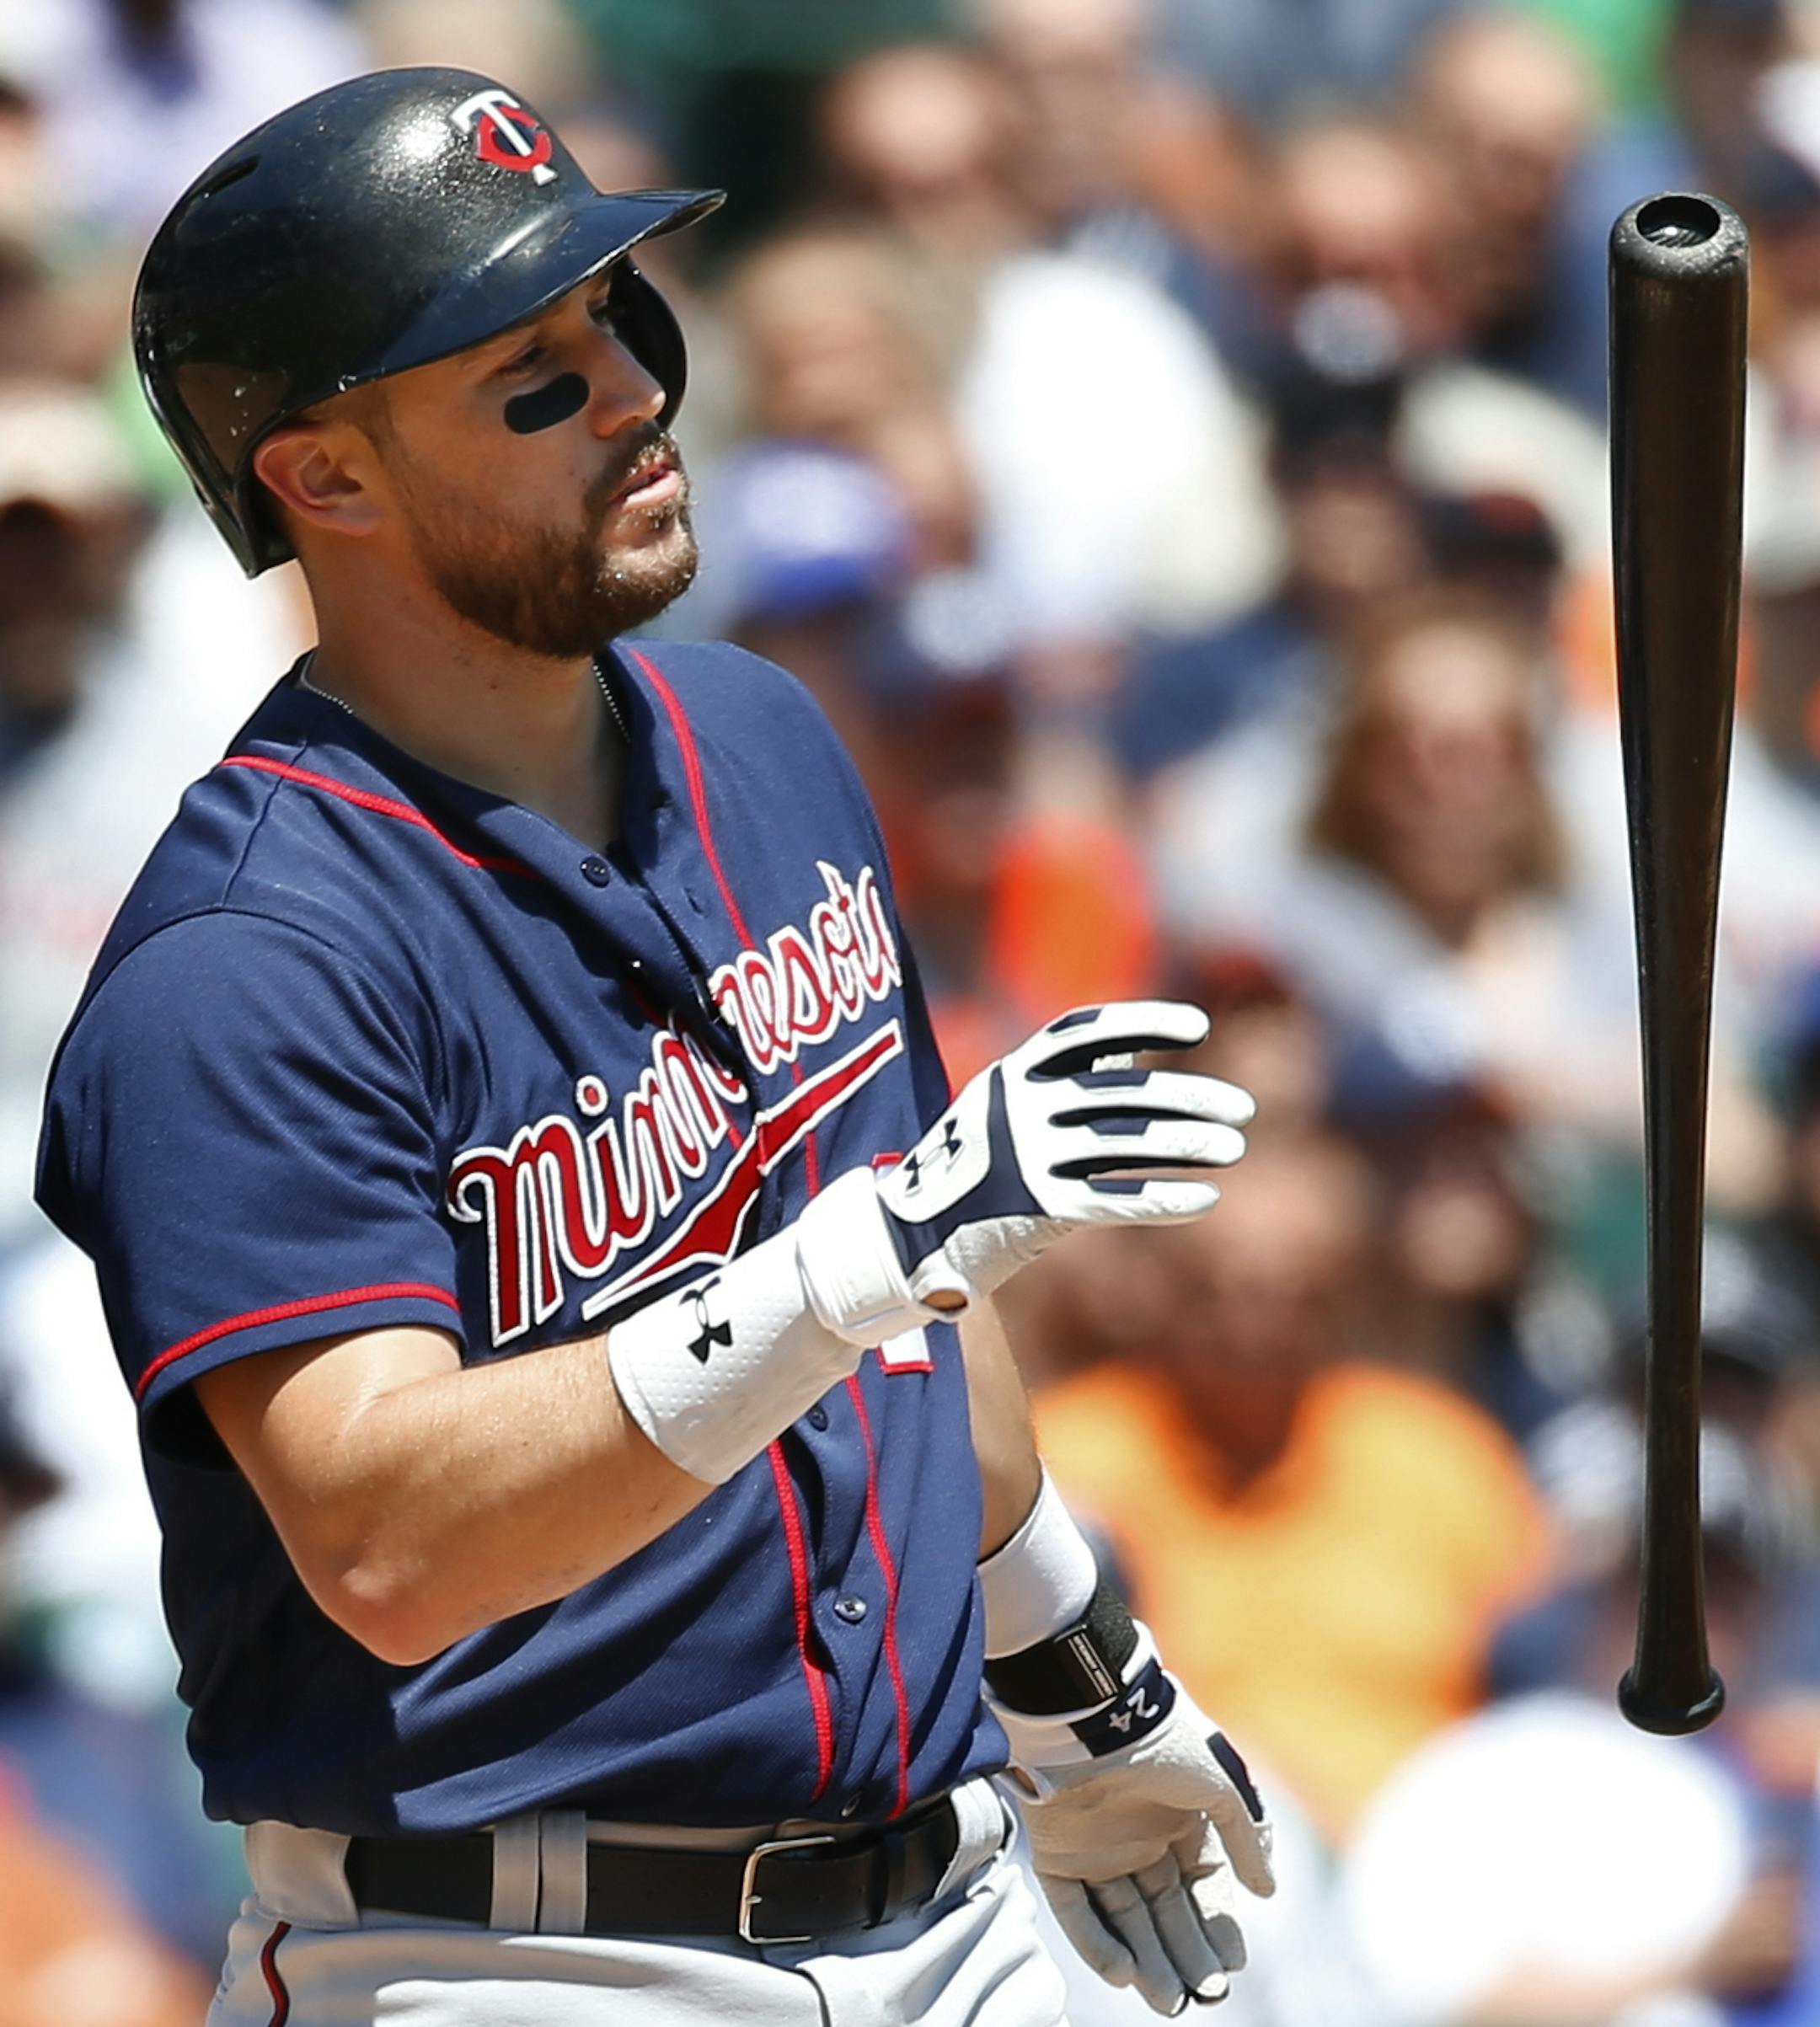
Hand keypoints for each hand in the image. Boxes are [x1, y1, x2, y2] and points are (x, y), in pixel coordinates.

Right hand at [875, 1001, 1251, 1312]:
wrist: (908, 1238)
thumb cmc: (973, 1169)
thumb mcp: (1005, 1108)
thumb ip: (1064, 1080)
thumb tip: (1129, 1050)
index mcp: (1012, 1073)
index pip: (1086, 1032)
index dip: (1144, 1022)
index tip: (1199, 1027)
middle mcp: (1019, 1109)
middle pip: (1121, 1092)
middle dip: (1189, 1096)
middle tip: (1243, 1108)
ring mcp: (1025, 1157)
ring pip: (1125, 1143)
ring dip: (1188, 1145)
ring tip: (1233, 1148)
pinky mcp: (1033, 1208)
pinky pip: (1112, 1199)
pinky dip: (1162, 1198)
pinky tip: (1203, 1198)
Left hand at [1016, 1680, 1273, 2014]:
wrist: (1093, 1712)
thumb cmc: (1162, 1740)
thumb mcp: (1221, 1784)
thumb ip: (1245, 1837)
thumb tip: (1268, 1890)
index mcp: (1178, 1819)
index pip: (1201, 1886)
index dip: (1217, 1926)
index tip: (1231, 1965)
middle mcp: (1138, 1839)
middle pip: (1165, 1912)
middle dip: (1185, 1956)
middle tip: (1204, 1998)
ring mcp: (1094, 1849)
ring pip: (1124, 1920)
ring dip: (1147, 1961)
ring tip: (1170, 2003)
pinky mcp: (1054, 1854)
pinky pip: (1075, 1910)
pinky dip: (1096, 1944)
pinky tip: (1125, 1974)